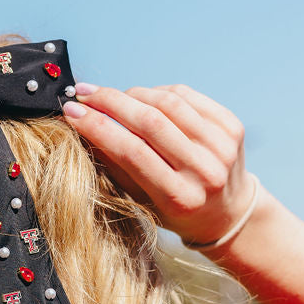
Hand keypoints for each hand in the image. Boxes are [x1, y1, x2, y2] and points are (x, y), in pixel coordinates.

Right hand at [63, 83, 254, 246]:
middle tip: (84, 93)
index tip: (71, 112)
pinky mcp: (232, 126)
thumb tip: (83, 125)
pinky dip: (158, 92)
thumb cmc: (176, 211)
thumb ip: (117, 166)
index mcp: (180, 198)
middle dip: (111, 102)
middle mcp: (205, 171)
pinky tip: (143, 97)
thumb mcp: (143, 201)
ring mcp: (223, 146)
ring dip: (132, 93)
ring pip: (169, 102)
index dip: (98, 127)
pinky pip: (187, 96)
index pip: (132, 152)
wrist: (229, 211)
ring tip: (111, 95)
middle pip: (150, 122)